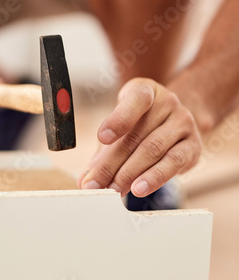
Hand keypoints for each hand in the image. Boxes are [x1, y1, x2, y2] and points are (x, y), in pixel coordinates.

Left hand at [79, 78, 201, 196]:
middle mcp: (167, 102)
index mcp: (145, 90)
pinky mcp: (193, 145)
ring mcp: (183, 122)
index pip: (136, 99)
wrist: (175, 120)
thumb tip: (86, 179)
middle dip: (112, 163)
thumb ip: (103, 151)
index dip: (119, 119)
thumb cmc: (141, 122)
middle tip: (95, 184)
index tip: (102, 138)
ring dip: (130, 174)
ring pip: (154, 150)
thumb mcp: (121, 127)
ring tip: (114, 190)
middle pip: (137, 135)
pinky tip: (139, 189)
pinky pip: (174, 162)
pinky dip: (154, 178)